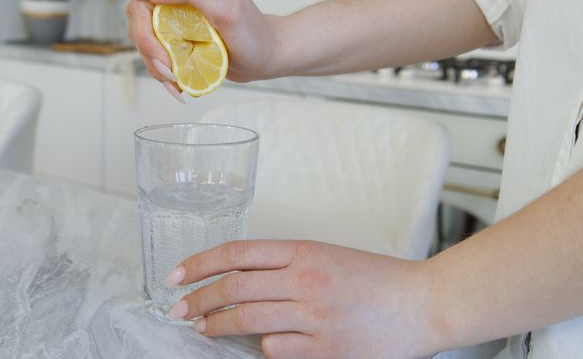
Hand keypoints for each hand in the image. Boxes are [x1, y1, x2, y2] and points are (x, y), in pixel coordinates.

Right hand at [125, 0, 285, 94]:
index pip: (141, 4)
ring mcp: (172, 16)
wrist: (265, 54)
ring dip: (157, 69)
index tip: (166, 60)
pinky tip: (179, 85)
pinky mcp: (175, 35)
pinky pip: (155, 54)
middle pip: (139, 26)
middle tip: (172, 76)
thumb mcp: (226, 8)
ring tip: (179, 83)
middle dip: (151, 56)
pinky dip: (164, 74)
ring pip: (144, 44)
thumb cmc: (253, 34)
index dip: (146, 36)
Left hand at [165, 240, 435, 358]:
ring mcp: (314, 316)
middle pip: (234, 287)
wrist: (422, 303)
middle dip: (197, 299)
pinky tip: (260, 343)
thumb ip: (285, 264)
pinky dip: (261, 346)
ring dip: (216, 325)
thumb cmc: (376, 279)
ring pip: (247, 319)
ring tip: (200, 328)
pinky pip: (275, 349)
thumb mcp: (327, 256)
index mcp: (304, 251)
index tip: (177, 275)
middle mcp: (305, 280)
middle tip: (178, 308)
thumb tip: (238, 278)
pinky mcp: (325, 349)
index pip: (237, 252)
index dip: (200, 262)